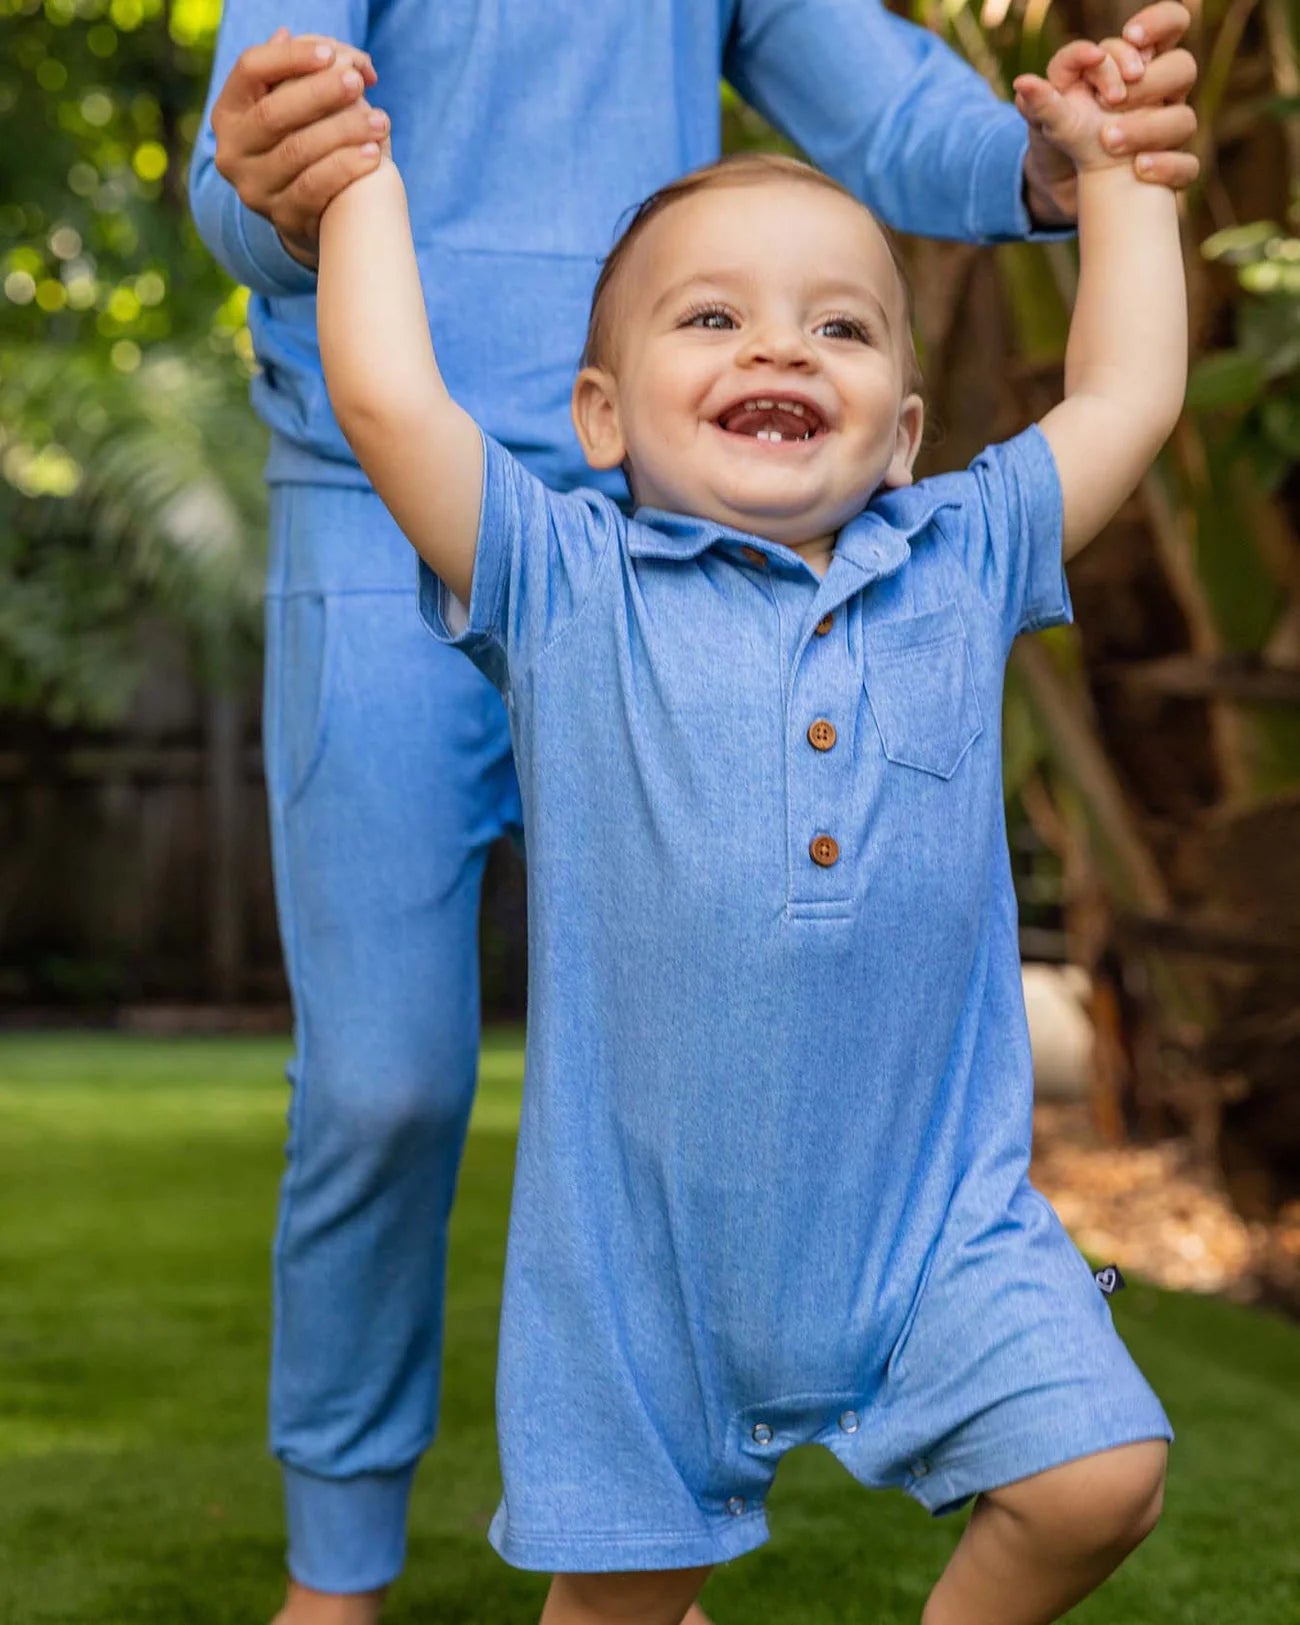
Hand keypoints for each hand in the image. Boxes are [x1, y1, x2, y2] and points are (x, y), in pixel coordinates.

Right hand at [211, 27, 386, 269]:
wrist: (310, 213)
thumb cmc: (304, 141)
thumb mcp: (294, 105)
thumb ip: (300, 74)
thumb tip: (304, 41)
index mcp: (228, 110)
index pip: (250, 69)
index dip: (290, 58)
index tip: (331, 53)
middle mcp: (231, 150)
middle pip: (273, 113)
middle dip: (320, 93)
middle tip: (358, 82)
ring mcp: (253, 188)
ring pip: (297, 152)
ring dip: (342, 131)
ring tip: (381, 120)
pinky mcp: (281, 218)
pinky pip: (314, 189)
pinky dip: (346, 168)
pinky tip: (374, 154)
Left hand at [1021, 1, 1198, 226]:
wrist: (1062, 185)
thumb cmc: (1059, 135)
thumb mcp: (1044, 116)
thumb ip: (1042, 98)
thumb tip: (1023, 83)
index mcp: (1137, 63)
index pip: (1172, 23)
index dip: (1159, 23)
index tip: (1131, 37)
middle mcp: (1160, 93)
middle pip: (1183, 67)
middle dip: (1148, 81)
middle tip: (1112, 100)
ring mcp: (1167, 130)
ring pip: (1184, 119)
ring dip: (1148, 127)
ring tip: (1107, 139)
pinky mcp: (1168, 169)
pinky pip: (1186, 167)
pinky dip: (1166, 166)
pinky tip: (1138, 168)